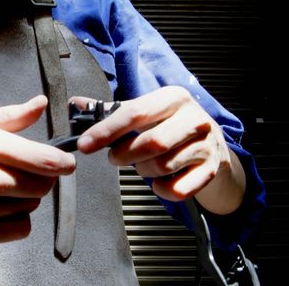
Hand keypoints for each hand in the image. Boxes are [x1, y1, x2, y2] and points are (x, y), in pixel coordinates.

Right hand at [0, 95, 74, 269]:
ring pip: (31, 206)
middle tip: (26, 169)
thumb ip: (8, 116)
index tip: (67, 162)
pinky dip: (18, 218)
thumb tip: (40, 104)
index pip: (40, 159)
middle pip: (41, 185)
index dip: (61, 161)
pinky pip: (20, 229)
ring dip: (26, 196)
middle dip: (42, 176)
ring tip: (1, 185)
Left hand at [72, 86, 244, 213]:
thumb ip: (111, 110)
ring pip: (163, 166)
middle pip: (152, 142)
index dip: (106, 130)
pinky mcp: (210, 170)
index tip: (84, 145)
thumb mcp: (146, 112)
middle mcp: (194, 119)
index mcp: (173, 98)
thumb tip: (75, 104)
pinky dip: (161, 190)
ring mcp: (206, 145)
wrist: (213, 147)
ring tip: (142, 165)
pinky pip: (178, 189)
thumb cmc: (171, 127)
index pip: (135, 112)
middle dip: (125, 155)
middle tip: (115, 158)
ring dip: (143, 171)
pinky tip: (158, 181)